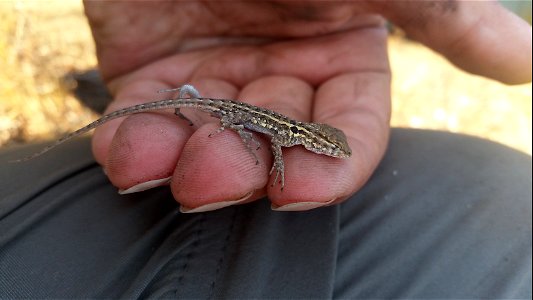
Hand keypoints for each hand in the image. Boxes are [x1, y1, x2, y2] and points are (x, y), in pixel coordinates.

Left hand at [83, 2, 530, 211]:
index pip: (347, 133)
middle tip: (215, 179)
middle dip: (246, 167)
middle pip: (271, 147)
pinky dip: (134, 147)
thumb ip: (441, 14)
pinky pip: (145, 127)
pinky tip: (127, 158)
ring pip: (207, 145)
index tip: (302, 190)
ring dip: (187, 163)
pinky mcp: (152, 79)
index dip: (330, 166)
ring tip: (170, 169)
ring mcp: (214, 79)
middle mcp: (278, 75)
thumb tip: (527, 60)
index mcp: (337, 56)